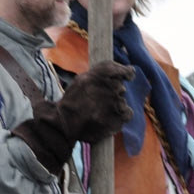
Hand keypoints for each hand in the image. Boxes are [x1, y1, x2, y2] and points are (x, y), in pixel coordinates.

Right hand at [12, 60, 133, 173]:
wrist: (63, 122)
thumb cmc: (73, 100)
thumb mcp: (82, 79)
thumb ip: (103, 72)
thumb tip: (130, 71)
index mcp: (98, 76)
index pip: (120, 70)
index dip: (126, 72)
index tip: (128, 76)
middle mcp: (109, 89)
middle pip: (119, 88)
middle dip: (112, 93)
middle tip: (96, 101)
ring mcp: (115, 105)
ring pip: (122, 102)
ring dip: (114, 106)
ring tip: (97, 112)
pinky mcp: (118, 120)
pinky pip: (127, 114)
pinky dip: (119, 117)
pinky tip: (105, 118)